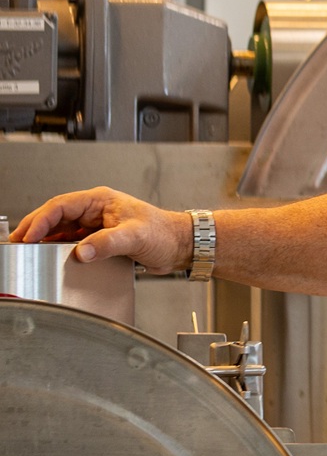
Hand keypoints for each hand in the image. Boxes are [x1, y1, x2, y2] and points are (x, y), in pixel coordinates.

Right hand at [8, 187, 190, 274]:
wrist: (180, 246)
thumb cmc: (164, 232)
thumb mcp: (135, 236)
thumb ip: (107, 243)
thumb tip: (83, 251)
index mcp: (101, 200)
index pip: (61, 205)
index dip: (40, 220)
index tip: (28, 235)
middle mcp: (96, 210)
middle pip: (56, 216)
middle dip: (35, 228)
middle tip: (17, 242)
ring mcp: (96, 225)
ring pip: (61, 229)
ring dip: (44, 238)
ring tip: (27, 249)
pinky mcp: (100, 239)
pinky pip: (72, 241)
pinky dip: (58, 248)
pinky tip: (50, 255)